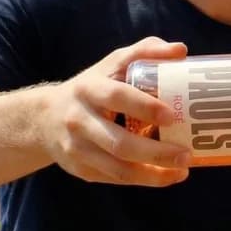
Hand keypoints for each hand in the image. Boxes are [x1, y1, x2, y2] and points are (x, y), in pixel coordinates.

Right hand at [39, 37, 192, 185]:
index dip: (145, 107)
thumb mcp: (112, 64)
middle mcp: (79, 121)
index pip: (117, 97)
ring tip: (182, 170)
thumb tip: (181, 50)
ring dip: (154, 174)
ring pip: (119, 169)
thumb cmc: (92, 88)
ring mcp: (77, 149)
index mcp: (89, 90)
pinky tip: (166, 175)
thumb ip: (145, 52)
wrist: (44, 119)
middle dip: (156, 152)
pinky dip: (143, 179)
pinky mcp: (81, 170)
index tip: (172, 116)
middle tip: (186, 153)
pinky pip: (115, 179)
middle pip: (120, 143)